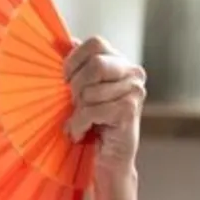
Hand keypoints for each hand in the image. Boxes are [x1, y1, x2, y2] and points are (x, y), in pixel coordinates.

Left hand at [62, 36, 145, 178]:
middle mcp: (133, 72)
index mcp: (120, 62)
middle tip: (75, 103)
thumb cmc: (90, 123)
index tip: (66, 80)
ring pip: (89, 91)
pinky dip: (79, 125)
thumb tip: (65, 39)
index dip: (74, 61)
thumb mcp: (80, 90)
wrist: (106, 160)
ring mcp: (134, 91)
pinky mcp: (129, 110)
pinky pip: (91, 110)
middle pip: (95, 64)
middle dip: (75, 87)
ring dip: (77, 112)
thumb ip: (77, 66)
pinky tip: (84, 132)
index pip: (95, 43)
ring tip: (83, 122)